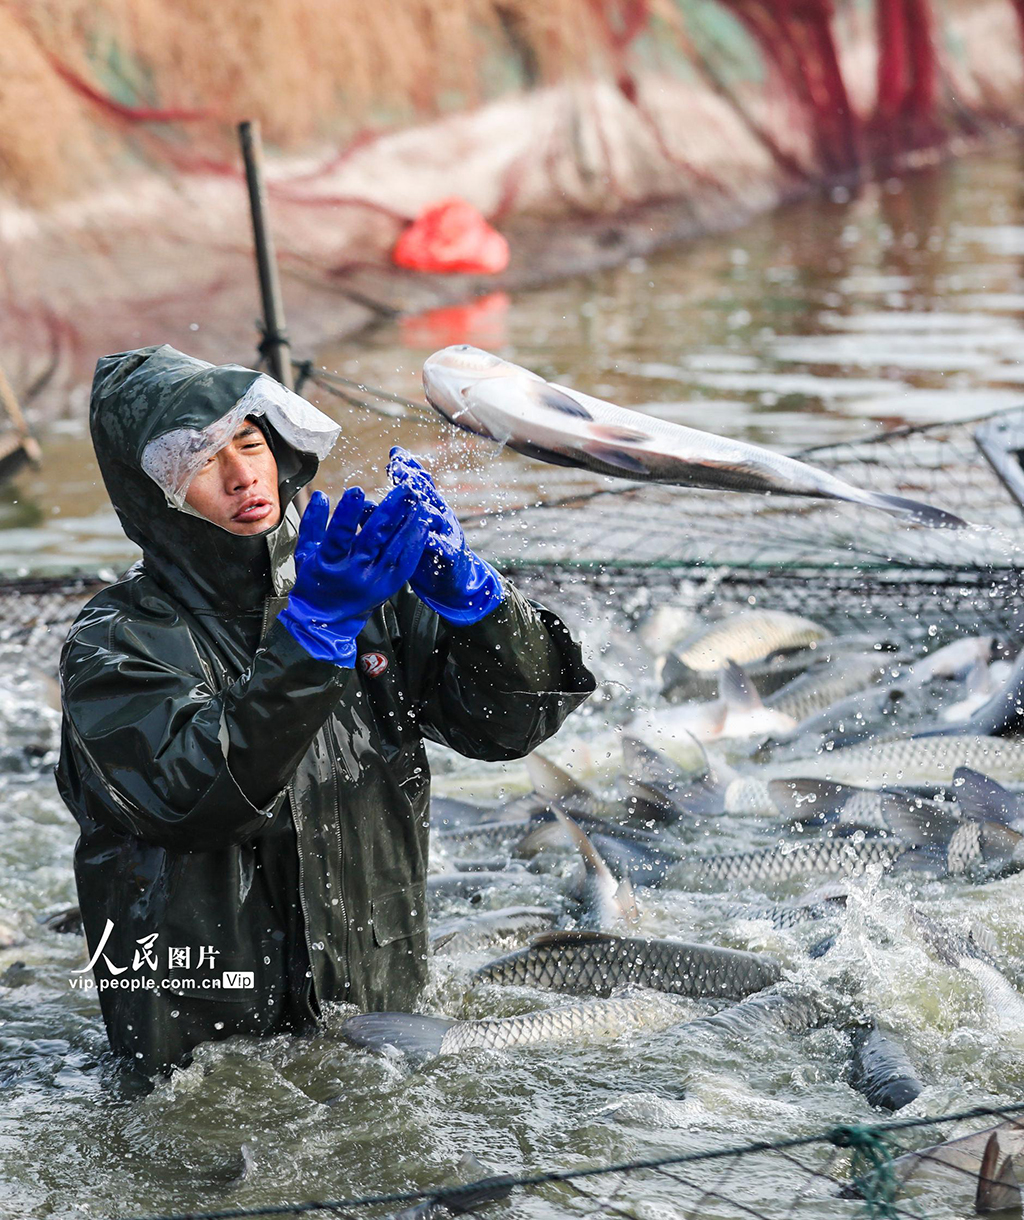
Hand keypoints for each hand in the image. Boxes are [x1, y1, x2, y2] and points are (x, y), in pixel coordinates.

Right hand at [279, 484, 430, 664]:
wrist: (325, 622)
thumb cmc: (314, 583)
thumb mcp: (305, 552)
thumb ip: (312, 523)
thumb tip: (321, 496)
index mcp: (328, 563)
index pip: (338, 535)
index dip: (347, 514)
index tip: (357, 491)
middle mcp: (353, 572)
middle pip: (373, 539)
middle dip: (390, 512)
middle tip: (403, 490)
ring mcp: (373, 580)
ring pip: (393, 549)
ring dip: (408, 524)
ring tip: (419, 503)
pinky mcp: (387, 587)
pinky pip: (404, 565)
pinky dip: (414, 545)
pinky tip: (422, 528)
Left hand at [388, 447, 502, 625]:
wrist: (453, 579)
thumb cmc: (423, 553)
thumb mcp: (407, 533)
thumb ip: (389, 517)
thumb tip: (363, 503)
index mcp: (429, 507)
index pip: (420, 482)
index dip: (409, 466)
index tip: (395, 454)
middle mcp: (440, 515)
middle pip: (428, 492)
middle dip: (413, 478)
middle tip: (397, 467)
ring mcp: (447, 534)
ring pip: (436, 516)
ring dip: (422, 505)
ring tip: (411, 496)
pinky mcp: (450, 556)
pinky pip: (443, 548)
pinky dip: (433, 542)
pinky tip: (423, 538)